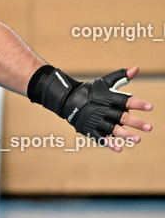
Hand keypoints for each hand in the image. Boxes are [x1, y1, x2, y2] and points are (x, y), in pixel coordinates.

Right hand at [30, 65, 152, 152]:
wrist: (67, 99)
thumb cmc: (90, 91)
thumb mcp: (105, 82)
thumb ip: (121, 77)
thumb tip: (136, 69)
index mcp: (110, 99)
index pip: (126, 101)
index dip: (138, 104)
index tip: (149, 107)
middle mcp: (105, 110)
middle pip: (123, 117)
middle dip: (136, 122)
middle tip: (149, 127)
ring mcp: (97, 121)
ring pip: (114, 129)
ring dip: (126, 135)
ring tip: (137, 139)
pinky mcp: (90, 129)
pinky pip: (101, 138)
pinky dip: (109, 143)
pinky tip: (118, 148)